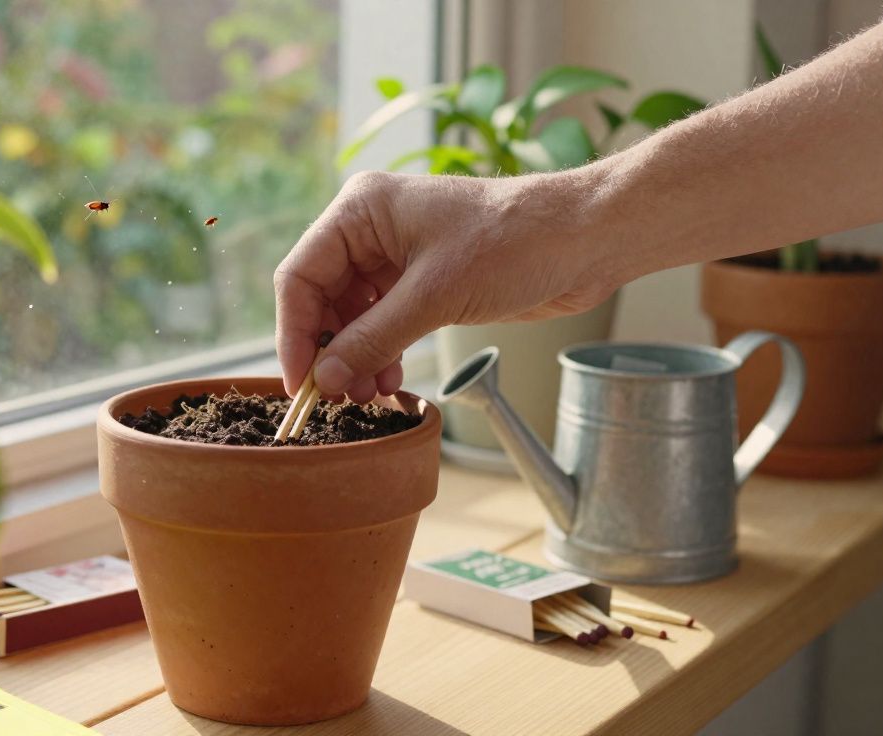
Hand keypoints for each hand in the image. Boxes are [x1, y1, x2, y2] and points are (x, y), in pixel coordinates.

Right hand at [274, 170, 619, 401]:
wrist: (586, 240)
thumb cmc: (515, 243)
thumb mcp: (434, 296)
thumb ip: (373, 340)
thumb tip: (325, 380)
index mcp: (361, 210)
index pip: (301, 276)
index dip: (296, 333)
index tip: (302, 383)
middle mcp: (371, 230)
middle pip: (322, 299)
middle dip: (329, 351)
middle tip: (340, 397)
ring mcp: (397, 257)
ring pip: (351, 317)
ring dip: (355, 358)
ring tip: (369, 395)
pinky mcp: (423, 282)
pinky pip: (382, 323)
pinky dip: (381, 353)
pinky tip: (390, 380)